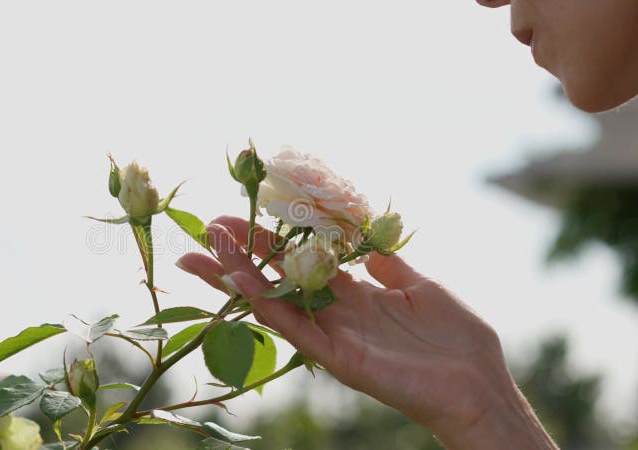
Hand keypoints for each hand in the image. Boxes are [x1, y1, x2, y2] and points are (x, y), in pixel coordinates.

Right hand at [177, 216, 557, 449]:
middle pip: (279, 279)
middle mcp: (336, 313)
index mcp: (355, 295)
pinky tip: (243, 284)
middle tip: (208, 227)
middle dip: (242, 254)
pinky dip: (268, 307)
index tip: (248, 214)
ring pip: (276, 302)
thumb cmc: (457, 339)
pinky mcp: (338, 358)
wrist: (479, 384)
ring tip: (210, 250)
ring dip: (241, 276)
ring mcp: (333, 335)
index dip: (276, 239)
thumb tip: (371, 243)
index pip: (303, 261)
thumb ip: (391, 266)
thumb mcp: (422, 287)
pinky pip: (296, 329)